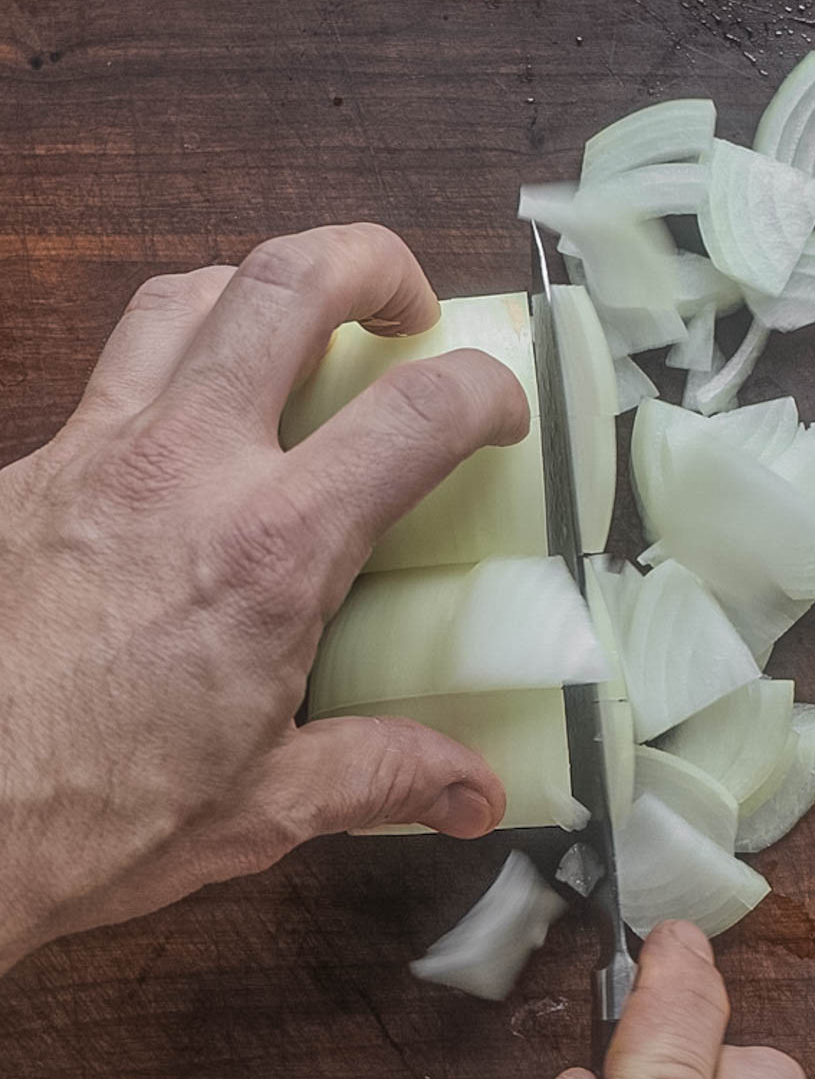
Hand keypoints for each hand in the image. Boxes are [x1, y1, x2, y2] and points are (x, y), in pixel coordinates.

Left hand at [0, 223, 528, 972]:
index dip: (484, 388)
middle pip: (286, 283)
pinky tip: (186, 436)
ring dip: (258, 288)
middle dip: (370, 261)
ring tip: (295, 334)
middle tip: (404, 307)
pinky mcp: (26, 474)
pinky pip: (110, 371)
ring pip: (183, 297)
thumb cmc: (93, 817)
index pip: (414, 415)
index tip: (502, 408)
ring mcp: (93, 455)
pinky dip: (171, 363)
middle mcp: (185, 469)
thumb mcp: (265, 805)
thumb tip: (477, 793)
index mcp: (272, 552)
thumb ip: (385, 773)